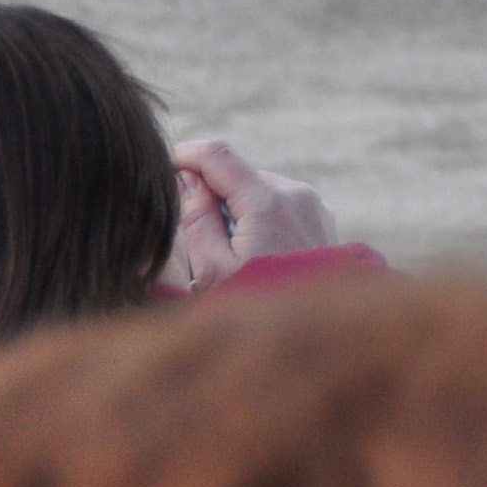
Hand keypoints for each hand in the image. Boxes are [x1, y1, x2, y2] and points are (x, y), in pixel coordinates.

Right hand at [160, 137, 337, 291]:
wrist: (311, 331)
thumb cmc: (257, 304)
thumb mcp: (213, 268)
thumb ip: (197, 219)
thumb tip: (190, 180)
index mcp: (267, 202)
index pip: (219, 155)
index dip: (187, 154)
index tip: (165, 164)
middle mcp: (296, 194)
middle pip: (239, 175)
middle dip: (213, 192)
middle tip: (199, 233)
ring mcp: (313, 204)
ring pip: (260, 188)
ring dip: (238, 206)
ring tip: (233, 252)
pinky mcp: (321, 216)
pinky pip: (281, 203)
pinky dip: (261, 215)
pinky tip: (257, 251)